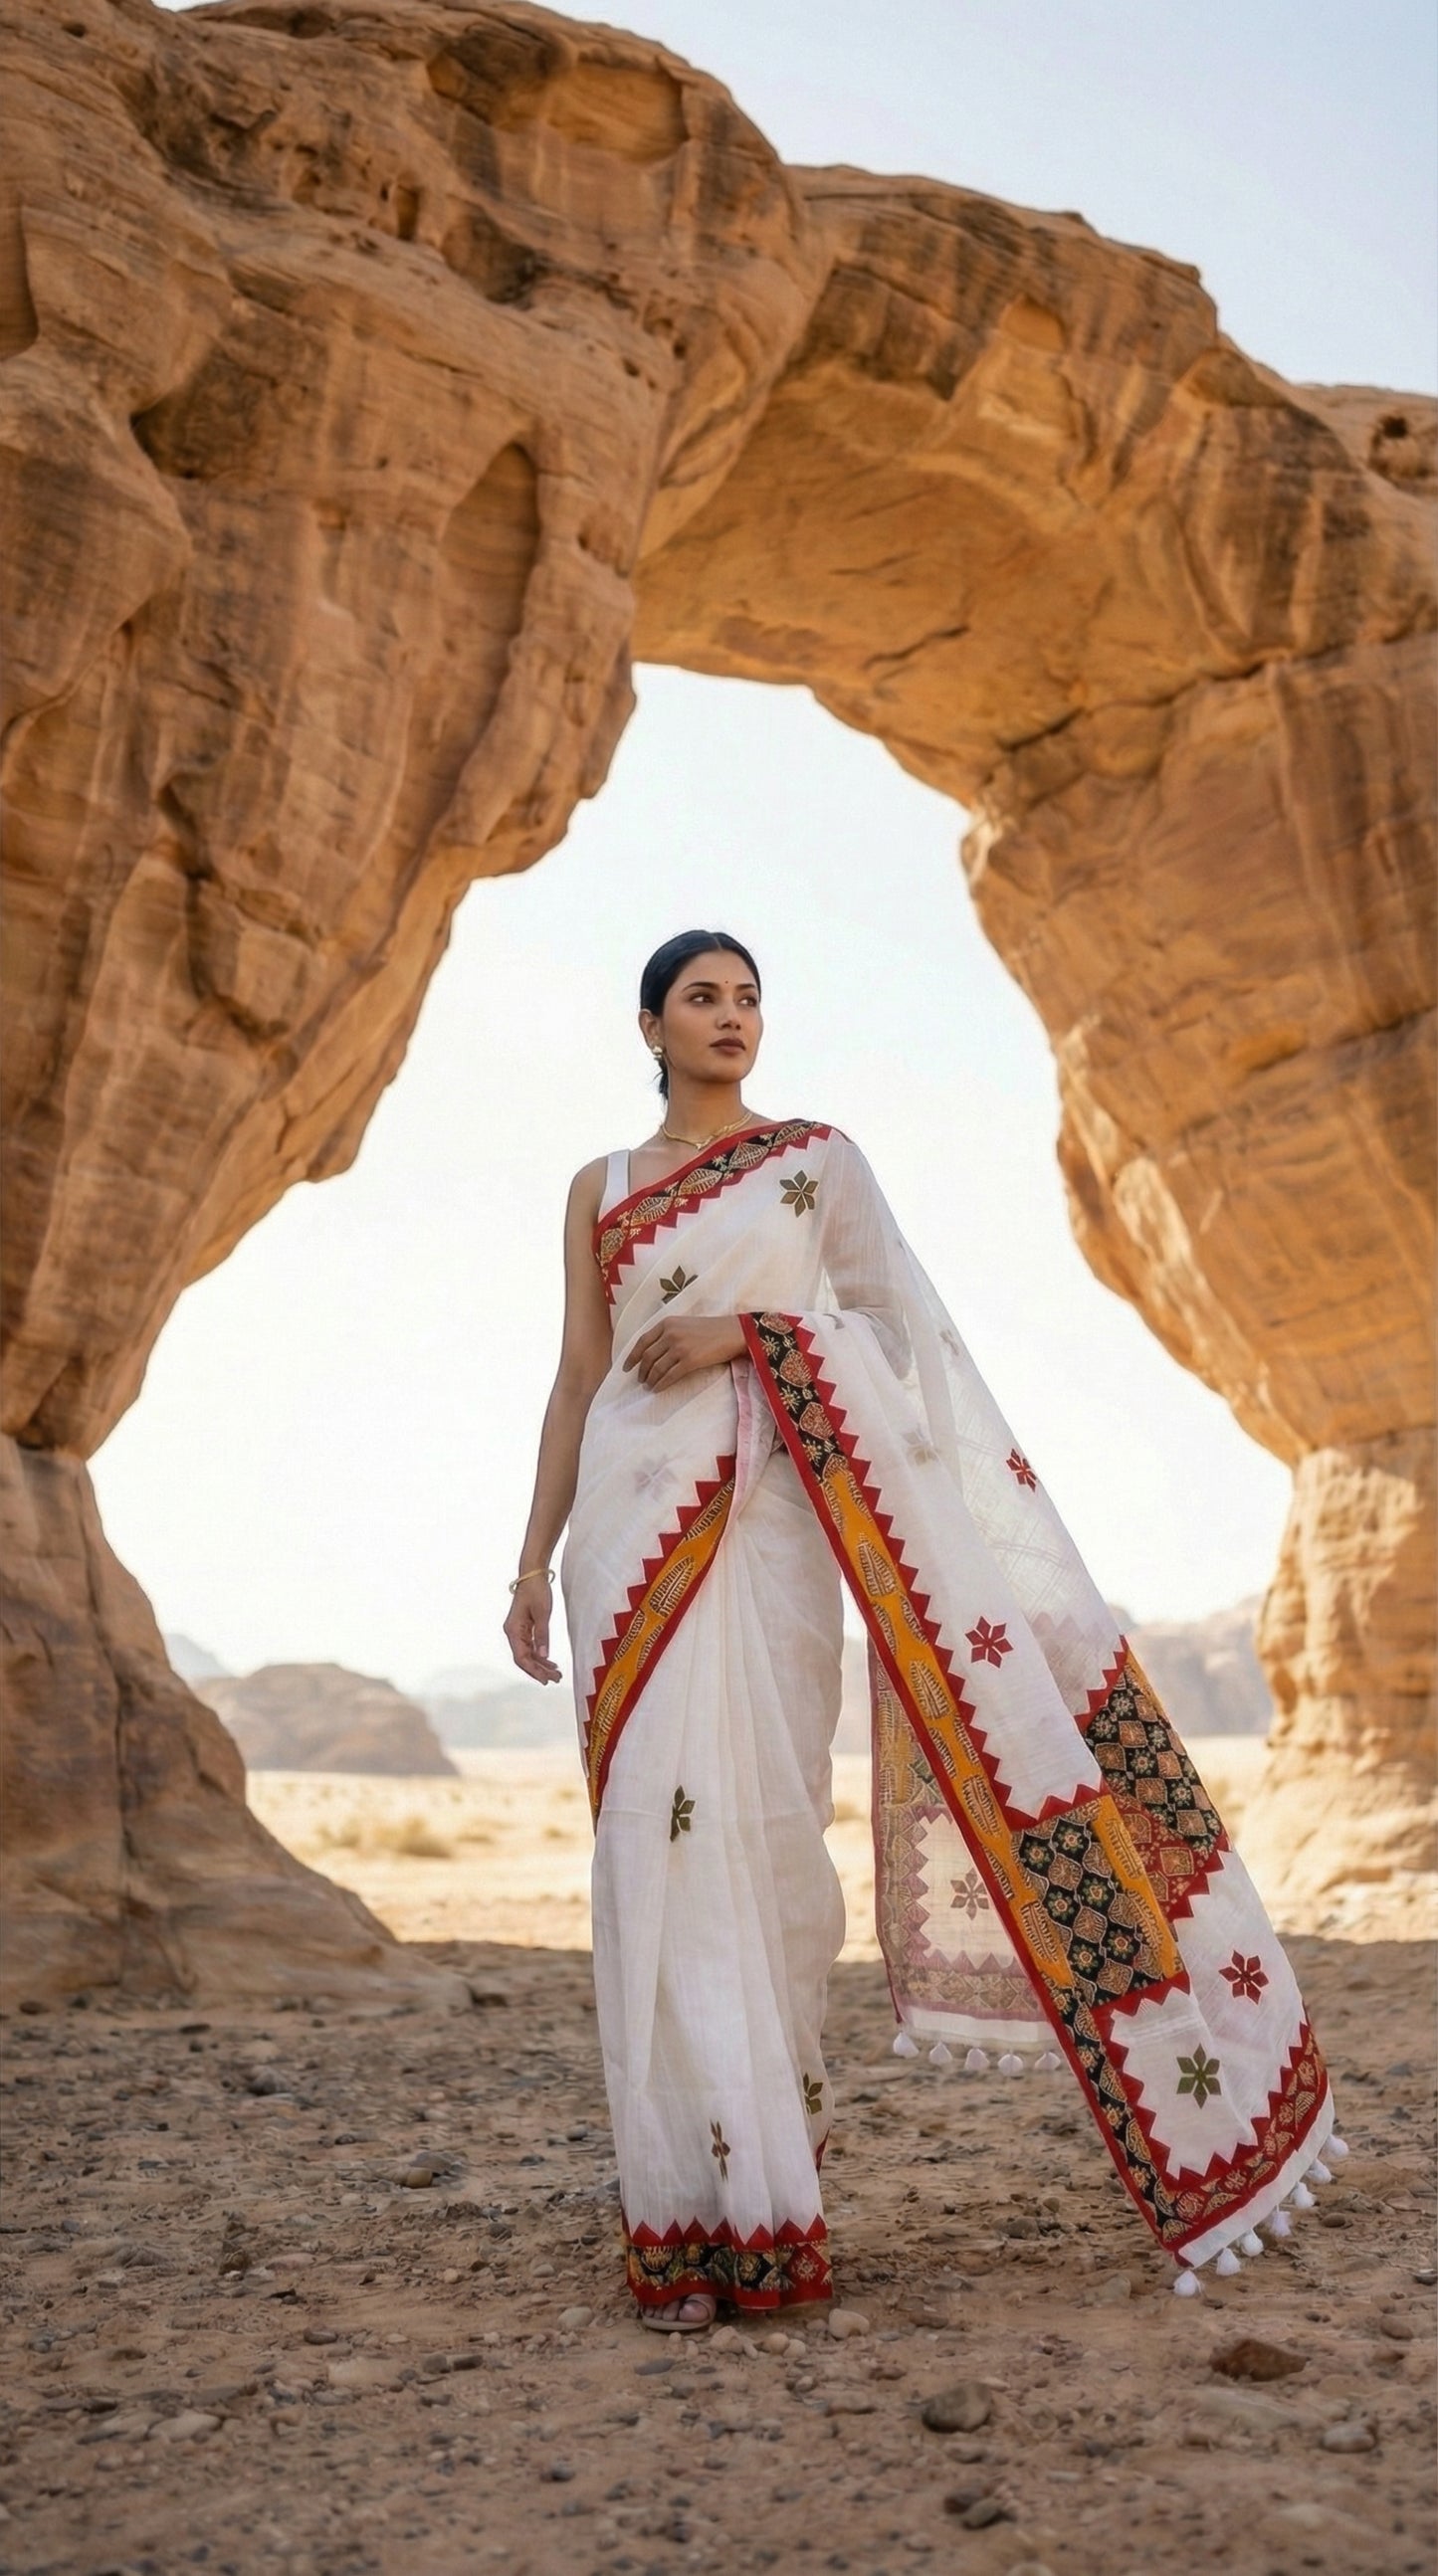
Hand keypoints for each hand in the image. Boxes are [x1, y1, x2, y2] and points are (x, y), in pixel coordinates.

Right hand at [504, 1575, 562, 1683]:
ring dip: (541, 1665)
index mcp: (513, 1630)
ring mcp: (518, 1631)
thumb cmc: (536, 1591)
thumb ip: (542, 1635)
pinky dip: (540, 1655)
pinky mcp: (524, 1628)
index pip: (521, 1657)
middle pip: (524, 1658)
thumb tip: (543, 1656)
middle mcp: (513, 1633)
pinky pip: (531, 1646)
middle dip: (539, 1670)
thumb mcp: (542, 1613)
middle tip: (556, 1679)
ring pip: (528, 1654)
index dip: (533, 1670)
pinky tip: (550, 1662)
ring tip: (556, 1673)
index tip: (545, 1679)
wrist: (532, 1575)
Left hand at [622, 1313, 745, 1390]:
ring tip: (649, 1386)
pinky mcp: (690, 1360)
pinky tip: (658, 1389)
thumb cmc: (711, 1329)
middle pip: (647, 1356)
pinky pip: (670, 1376)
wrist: (733, 1332)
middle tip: (639, 1380)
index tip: (626, 1367)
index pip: (642, 1341)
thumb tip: (653, 1352)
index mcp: (667, 1323)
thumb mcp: (685, 1324)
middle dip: (641, 1371)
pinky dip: (661, 1384)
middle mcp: (670, 1334)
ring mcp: (679, 1347)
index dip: (632, 1356)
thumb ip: (669, 1332)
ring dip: (650, 1379)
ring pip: (656, 1368)